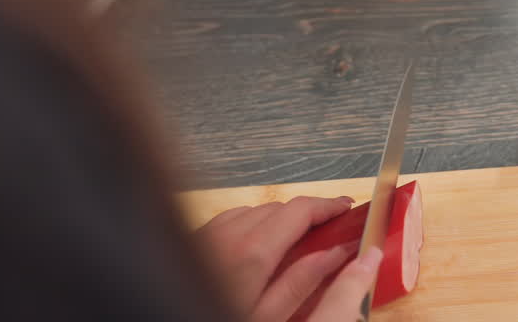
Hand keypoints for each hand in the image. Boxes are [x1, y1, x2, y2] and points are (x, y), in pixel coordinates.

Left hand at [196, 197, 382, 321]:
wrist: (172, 317)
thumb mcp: (272, 317)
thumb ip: (304, 281)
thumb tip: (337, 252)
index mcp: (252, 253)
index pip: (300, 210)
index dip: (328, 205)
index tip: (345, 209)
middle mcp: (228, 234)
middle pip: (281, 207)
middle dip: (307, 216)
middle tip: (327, 233)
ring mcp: (209, 233)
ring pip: (257, 210)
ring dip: (279, 220)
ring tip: (293, 244)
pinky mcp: (197, 238)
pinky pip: (232, 218)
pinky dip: (253, 224)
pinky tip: (258, 246)